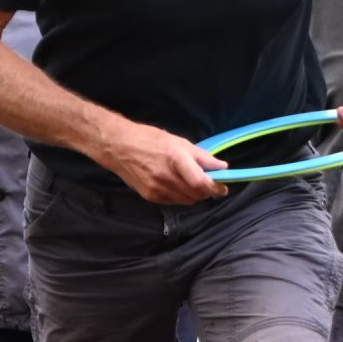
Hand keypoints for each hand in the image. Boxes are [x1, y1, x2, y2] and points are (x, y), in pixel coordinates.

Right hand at [102, 119, 228, 204]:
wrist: (119, 147)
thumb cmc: (149, 139)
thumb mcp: (178, 142)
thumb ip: (202, 156)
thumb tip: (221, 166)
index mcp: (175, 159)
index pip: (200, 182)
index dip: (215, 188)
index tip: (223, 187)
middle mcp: (166, 177)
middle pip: (195, 194)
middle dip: (207, 192)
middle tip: (211, 184)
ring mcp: (157, 189)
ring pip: (186, 201)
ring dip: (195, 195)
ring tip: (194, 183)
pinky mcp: (150, 197)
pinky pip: (174, 202)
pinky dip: (181, 196)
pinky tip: (178, 186)